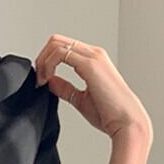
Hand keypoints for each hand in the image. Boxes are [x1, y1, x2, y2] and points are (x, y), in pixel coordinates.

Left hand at [34, 34, 152, 142]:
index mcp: (92, 60)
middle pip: (57, 41)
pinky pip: (61, 53)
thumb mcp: (80, 98)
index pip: (62, 48)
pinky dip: (48, 65)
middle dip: (41, 58)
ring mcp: (92, 56)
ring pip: (56, 44)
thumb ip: (65, 87)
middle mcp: (93, 54)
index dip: (46, 61)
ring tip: (41, 81)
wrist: (125, 121)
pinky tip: (47, 80)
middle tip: (38, 79)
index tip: (40, 80)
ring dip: (43, 61)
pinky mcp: (89, 64)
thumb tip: (50, 81)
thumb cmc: (109, 114)